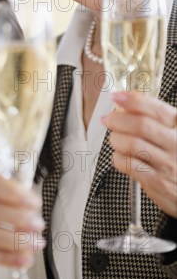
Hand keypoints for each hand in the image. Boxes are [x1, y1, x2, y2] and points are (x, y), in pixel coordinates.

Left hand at [102, 91, 176, 217]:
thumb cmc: (174, 155)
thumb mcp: (171, 132)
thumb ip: (153, 118)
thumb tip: (124, 103)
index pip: (157, 109)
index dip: (134, 100)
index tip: (117, 96)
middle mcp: (176, 144)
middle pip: (142, 125)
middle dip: (118, 119)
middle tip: (108, 119)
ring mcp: (167, 164)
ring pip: (133, 144)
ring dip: (116, 138)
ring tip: (114, 138)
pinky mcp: (157, 182)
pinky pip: (129, 165)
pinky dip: (118, 157)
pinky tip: (120, 155)